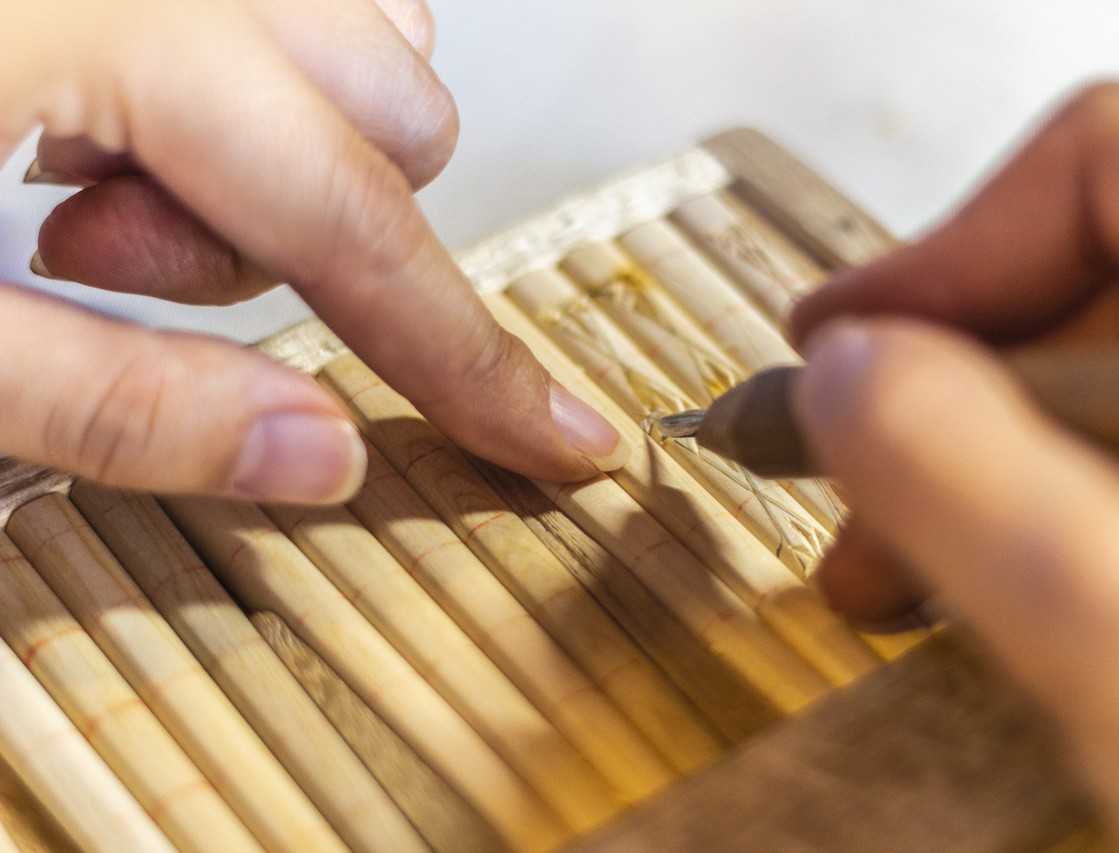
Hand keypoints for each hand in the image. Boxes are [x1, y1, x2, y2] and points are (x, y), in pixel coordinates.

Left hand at [2, 0, 621, 504]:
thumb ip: (116, 401)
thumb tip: (321, 455)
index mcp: (113, 27)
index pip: (359, 227)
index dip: (468, 357)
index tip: (562, 438)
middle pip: (397, 114)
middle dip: (309, 229)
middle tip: (99, 250)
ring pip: (366, 40)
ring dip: (287, 142)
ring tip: (88, 168)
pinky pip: (301, 1)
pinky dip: (265, 71)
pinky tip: (104, 98)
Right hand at [792, 83, 1118, 851]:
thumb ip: (954, 466)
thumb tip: (838, 372)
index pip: (1109, 170)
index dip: (947, 253)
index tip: (839, 340)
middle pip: (1092, 278)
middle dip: (942, 384)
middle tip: (845, 460)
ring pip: (1104, 377)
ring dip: (973, 458)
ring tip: (884, 565)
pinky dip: (1034, 506)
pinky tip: (971, 581)